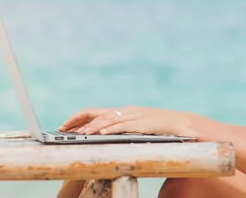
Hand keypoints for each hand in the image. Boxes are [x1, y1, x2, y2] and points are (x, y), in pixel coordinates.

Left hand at [58, 106, 195, 136]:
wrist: (182, 123)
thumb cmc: (160, 127)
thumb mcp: (139, 126)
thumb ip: (123, 128)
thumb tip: (104, 135)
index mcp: (124, 111)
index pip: (95, 112)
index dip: (78, 118)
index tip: (65, 125)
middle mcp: (127, 111)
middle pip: (97, 114)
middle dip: (78, 121)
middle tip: (64, 129)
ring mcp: (135, 116)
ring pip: (108, 120)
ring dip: (92, 127)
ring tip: (79, 135)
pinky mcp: (143, 123)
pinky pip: (123, 126)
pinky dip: (111, 129)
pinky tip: (101, 134)